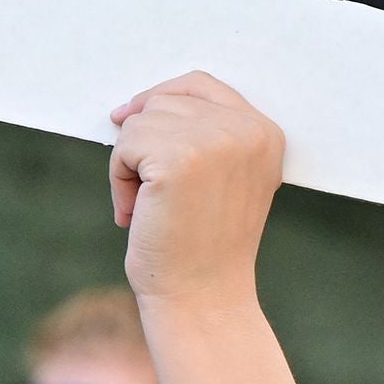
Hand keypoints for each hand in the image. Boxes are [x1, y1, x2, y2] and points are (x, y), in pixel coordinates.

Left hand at [106, 73, 283, 310]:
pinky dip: (118, 181)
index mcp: (265, 132)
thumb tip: (133, 107)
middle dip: (143, 144)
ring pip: (140, 123)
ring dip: (128, 166)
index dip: (158, 97)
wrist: (202, 299)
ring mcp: (214, 141)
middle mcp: (247, 130)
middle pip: (164, 102)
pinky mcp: (177, 158)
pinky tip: (134, 215)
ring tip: (147, 209)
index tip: (125, 118)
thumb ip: (201, 135)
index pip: (199, 84)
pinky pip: (124, 147)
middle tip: (150, 197)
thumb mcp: (220, 179)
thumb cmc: (201, 246)